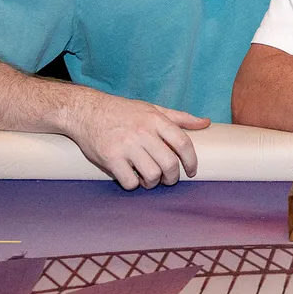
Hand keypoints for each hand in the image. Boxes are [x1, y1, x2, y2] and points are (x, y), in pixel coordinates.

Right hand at [61, 93, 210, 190]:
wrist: (86, 111)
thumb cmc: (123, 112)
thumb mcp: (152, 109)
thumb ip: (179, 118)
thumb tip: (206, 123)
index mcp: (155, 119)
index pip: (183, 143)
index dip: (191, 160)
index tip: (192, 171)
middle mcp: (142, 132)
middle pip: (169, 163)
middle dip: (173, 177)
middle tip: (169, 179)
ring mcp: (126, 146)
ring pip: (152, 175)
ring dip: (153, 183)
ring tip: (149, 179)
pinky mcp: (110, 158)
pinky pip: (130, 182)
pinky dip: (134, 185)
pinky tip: (132, 178)